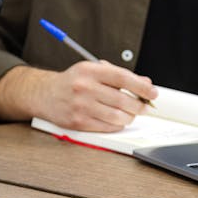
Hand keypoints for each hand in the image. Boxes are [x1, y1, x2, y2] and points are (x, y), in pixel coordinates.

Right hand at [0, 63, 157, 130]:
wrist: (44, 94)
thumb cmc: (71, 82)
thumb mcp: (93, 70)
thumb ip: (118, 75)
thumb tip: (144, 83)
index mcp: (89, 71)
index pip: (122, 78)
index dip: (141, 86)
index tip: (152, 92)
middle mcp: (84, 87)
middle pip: (123, 100)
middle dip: (139, 105)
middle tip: (145, 106)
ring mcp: (81, 106)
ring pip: (118, 116)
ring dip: (129, 117)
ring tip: (130, 113)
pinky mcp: (78, 122)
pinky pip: (107, 127)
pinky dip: (117, 124)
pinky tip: (116, 119)